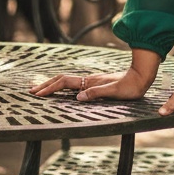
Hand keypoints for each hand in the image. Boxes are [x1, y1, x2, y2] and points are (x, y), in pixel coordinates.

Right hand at [29, 64, 155, 100]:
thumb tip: (78, 98)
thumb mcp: (115, 92)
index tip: (37, 95)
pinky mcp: (96, 83)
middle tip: (31, 91)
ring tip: (41, 90)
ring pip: (67, 81)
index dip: (50, 88)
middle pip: (62, 80)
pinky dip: (63, 87)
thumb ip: (96, 93)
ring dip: (53, 85)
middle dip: (46, 85)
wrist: (142, 77)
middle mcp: (89, 79)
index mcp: (90, 81)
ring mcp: (92, 80)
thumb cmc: (130, 86)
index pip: (64, 83)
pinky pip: (74, 84)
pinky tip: (62, 91)